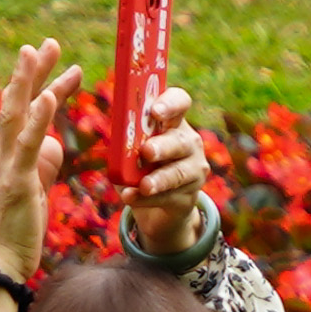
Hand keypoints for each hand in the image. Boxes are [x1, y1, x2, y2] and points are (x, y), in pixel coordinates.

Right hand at [0, 41, 76, 285]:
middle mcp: (5, 154)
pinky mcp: (18, 182)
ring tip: (39, 51)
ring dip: (29, 81)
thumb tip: (53, 142)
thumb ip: (42, 165)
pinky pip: (28, 145)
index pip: (25, 111)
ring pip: (16, 114)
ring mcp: (9, 165)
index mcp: (12, 156)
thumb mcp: (36, 191)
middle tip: (48, 42)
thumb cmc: (17, 232)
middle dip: (33, 71)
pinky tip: (47, 96)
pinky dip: (37, 119)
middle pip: (17, 102)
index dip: (39, 84)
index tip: (54, 61)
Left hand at [124, 81, 216, 261]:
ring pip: (178, 172)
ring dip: (159, 179)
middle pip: (180, 140)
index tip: (154, 111)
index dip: (170, 104)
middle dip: (163, 146)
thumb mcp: (132, 148)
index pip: (180, 102)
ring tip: (144, 185)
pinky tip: (131, 197)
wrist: (157, 208)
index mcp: (173, 122)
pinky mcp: (189, 197)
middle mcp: (189, 143)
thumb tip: (116, 138)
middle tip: (147, 151)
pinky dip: (146, 199)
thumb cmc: (141, 166)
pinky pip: (169, 197)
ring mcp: (194, 170)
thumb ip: (126, 139)